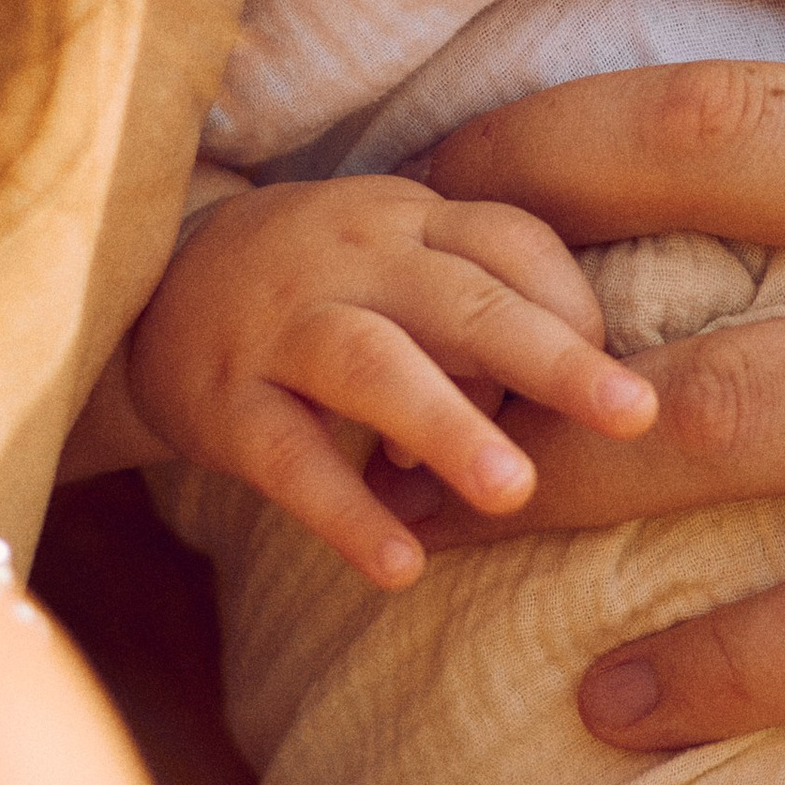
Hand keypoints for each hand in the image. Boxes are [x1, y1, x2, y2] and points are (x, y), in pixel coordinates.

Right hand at [126, 178, 655, 585]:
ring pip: (370, 365)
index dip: (573, 306)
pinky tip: (401, 565)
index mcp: (409, 219)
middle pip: (459, 298)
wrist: (151, 284)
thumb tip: (559, 407)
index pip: (509, 241)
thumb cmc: (322, 287)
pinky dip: (345, 513)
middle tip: (633, 415)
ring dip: (447, 425)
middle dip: (550, 357)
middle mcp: (348, 258)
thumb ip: (481, 323)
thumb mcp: (400, 270)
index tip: (624, 382)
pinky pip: (286, 459)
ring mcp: (278, 326)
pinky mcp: (222, 402)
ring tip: (516, 491)